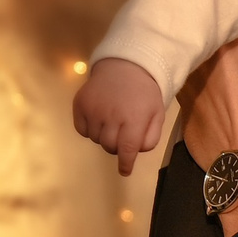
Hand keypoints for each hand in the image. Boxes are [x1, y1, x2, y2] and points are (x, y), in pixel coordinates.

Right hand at [71, 57, 166, 176]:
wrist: (125, 66)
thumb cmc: (144, 93)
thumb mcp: (157, 114)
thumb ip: (150, 137)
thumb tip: (135, 152)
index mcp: (134, 118)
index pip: (127, 149)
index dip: (125, 163)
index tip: (124, 171)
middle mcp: (111, 115)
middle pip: (109, 147)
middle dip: (116, 147)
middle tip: (121, 134)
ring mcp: (93, 109)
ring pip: (95, 139)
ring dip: (103, 137)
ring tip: (111, 122)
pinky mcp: (80, 104)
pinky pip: (82, 130)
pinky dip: (89, 130)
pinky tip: (98, 118)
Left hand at [185, 0, 237, 233]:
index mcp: (234, 32)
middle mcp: (203, 49)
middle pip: (209, 23)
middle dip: (222, 19)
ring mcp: (187, 77)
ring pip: (195, 50)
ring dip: (207, 47)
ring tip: (225, 53)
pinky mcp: (180, 103)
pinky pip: (187, 78)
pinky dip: (198, 76)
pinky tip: (214, 85)